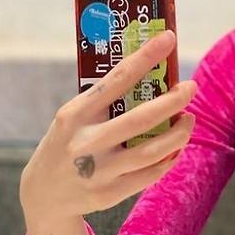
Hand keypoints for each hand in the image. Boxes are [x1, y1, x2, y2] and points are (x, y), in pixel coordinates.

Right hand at [20, 30, 197, 222]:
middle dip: (172, 101)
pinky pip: (150, 174)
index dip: (146, 57)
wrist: (44, 195)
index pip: (117, 79)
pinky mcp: (109, 194)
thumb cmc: (68, 141)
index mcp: (75, 114)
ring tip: (188, 119)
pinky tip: (177, 146)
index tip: (168, 39)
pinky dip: (170, 157)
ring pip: (152, 151)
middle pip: (141, 119)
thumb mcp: (74, 116)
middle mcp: (85, 142)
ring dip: (179, 133)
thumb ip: (105, 100)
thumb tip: (152, 73)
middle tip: (191, 87)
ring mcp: (98, 172)